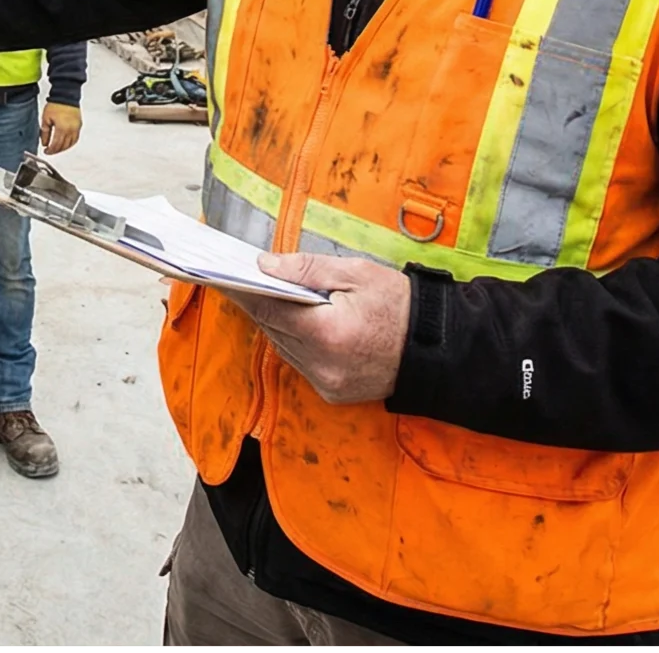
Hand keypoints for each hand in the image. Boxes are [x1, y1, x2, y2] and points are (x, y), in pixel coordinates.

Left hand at [39, 102, 81, 154]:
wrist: (65, 96)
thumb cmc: (56, 105)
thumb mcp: (46, 119)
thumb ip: (44, 133)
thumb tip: (44, 143)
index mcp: (62, 128)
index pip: (56, 145)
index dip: (50, 150)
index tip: (46, 151)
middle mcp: (71, 130)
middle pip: (64, 146)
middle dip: (56, 150)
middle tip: (50, 151)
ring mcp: (76, 128)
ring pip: (71, 144)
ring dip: (63, 148)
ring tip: (57, 148)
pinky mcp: (79, 125)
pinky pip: (76, 138)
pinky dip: (70, 143)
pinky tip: (66, 143)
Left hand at [220, 254, 411, 405]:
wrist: (437, 348)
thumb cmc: (401, 305)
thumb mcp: (358, 273)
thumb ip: (307, 270)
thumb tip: (265, 265)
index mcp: (329, 333)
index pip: (270, 308)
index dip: (243, 290)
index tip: (221, 274)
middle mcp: (324, 365)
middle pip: (272, 329)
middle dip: (255, 302)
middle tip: (235, 277)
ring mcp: (327, 383)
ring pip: (282, 347)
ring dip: (272, 322)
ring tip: (259, 293)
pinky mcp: (332, 393)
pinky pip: (299, 362)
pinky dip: (292, 341)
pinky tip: (291, 320)